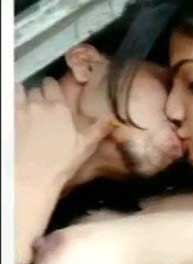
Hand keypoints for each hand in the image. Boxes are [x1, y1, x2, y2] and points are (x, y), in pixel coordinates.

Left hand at [15, 78, 114, 192]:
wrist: (31, 177)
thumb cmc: (60, 163)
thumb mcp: (85, 147)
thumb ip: (98, 129)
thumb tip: (112, 117)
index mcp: (60, 109)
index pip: (52, 85)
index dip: (51, 86)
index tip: (51, 89)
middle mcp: (39, 106)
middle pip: (36, 89)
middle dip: (38, 93)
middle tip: (41, 100)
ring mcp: (20, 112)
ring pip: (19, 93)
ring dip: (22, 94)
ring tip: (23, 99)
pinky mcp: (7, 122)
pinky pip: (7, 103)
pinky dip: (10, 102)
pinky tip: (12, 109)